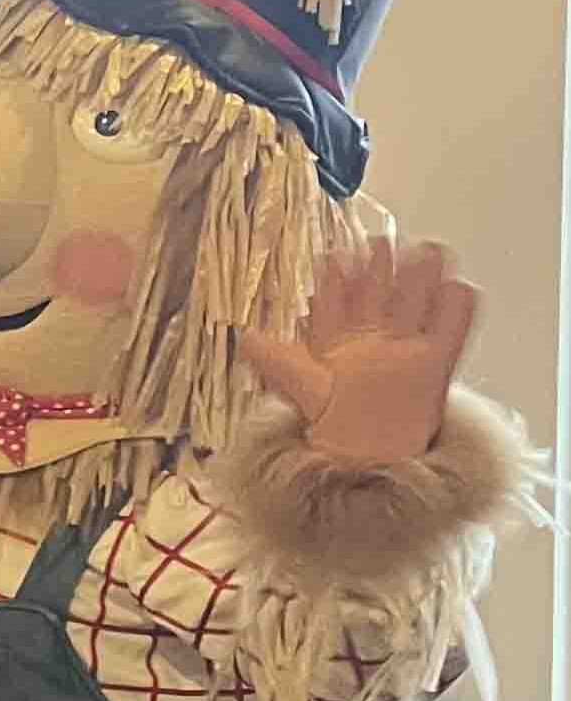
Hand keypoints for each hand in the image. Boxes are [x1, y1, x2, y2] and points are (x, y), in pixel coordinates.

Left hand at [239, 234, 478, 465]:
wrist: (365, 457)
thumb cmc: (330, 422)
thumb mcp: (295, 385)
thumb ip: (272, 360)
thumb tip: (245, 338)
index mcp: (340, 338)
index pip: (339, 298)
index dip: (336, 277)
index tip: (334, 257)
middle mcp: (373, 337)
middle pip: (380, 291)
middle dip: (380, 266)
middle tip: (380, 243)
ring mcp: (405, 347)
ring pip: (416, 302)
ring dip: (422, 277)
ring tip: (425, 250)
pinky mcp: (435, 362)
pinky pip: (451, 329)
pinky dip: (456, 308)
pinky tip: (456, 287)